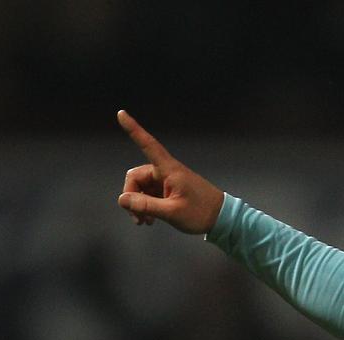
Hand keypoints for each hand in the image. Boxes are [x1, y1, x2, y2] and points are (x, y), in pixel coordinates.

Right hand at [116, 110, 223, 234]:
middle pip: (135, 177)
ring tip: (144, 222)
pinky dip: (145, 206)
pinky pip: (148, 194)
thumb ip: (145, 206)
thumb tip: (122, 199)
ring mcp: (167, 181)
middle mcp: (166, 172)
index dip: (133, 129)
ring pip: (140, 188)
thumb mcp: (172, 212)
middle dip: (131, 196)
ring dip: (138, 204)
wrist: (222, 219)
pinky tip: (149, 220)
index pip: (148, 145)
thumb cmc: (201, 213)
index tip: (121, 113)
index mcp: (169, 170)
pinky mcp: (168, 190)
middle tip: (137, 218)